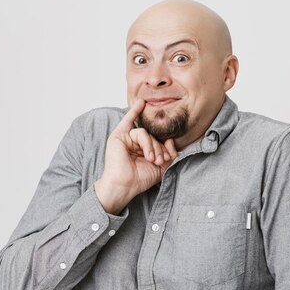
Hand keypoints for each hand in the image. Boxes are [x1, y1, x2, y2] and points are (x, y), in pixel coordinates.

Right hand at [94, 99, 178, 213]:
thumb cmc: (140, 179)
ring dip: (150, 145)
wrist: (125, 186)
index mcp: (144, 152)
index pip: (158, 142)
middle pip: (152, 138)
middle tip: (158, 160)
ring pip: (144, 133)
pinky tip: (141, 103)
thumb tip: (171, 140)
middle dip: (158, 148)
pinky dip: (135, 112)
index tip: (167, 158)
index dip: (164, 148)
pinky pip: (128, 120)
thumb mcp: (161, 167)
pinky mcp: (118, 136)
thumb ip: (169, 154)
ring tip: (150, 158)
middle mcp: (135, 144)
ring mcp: (126, 140)